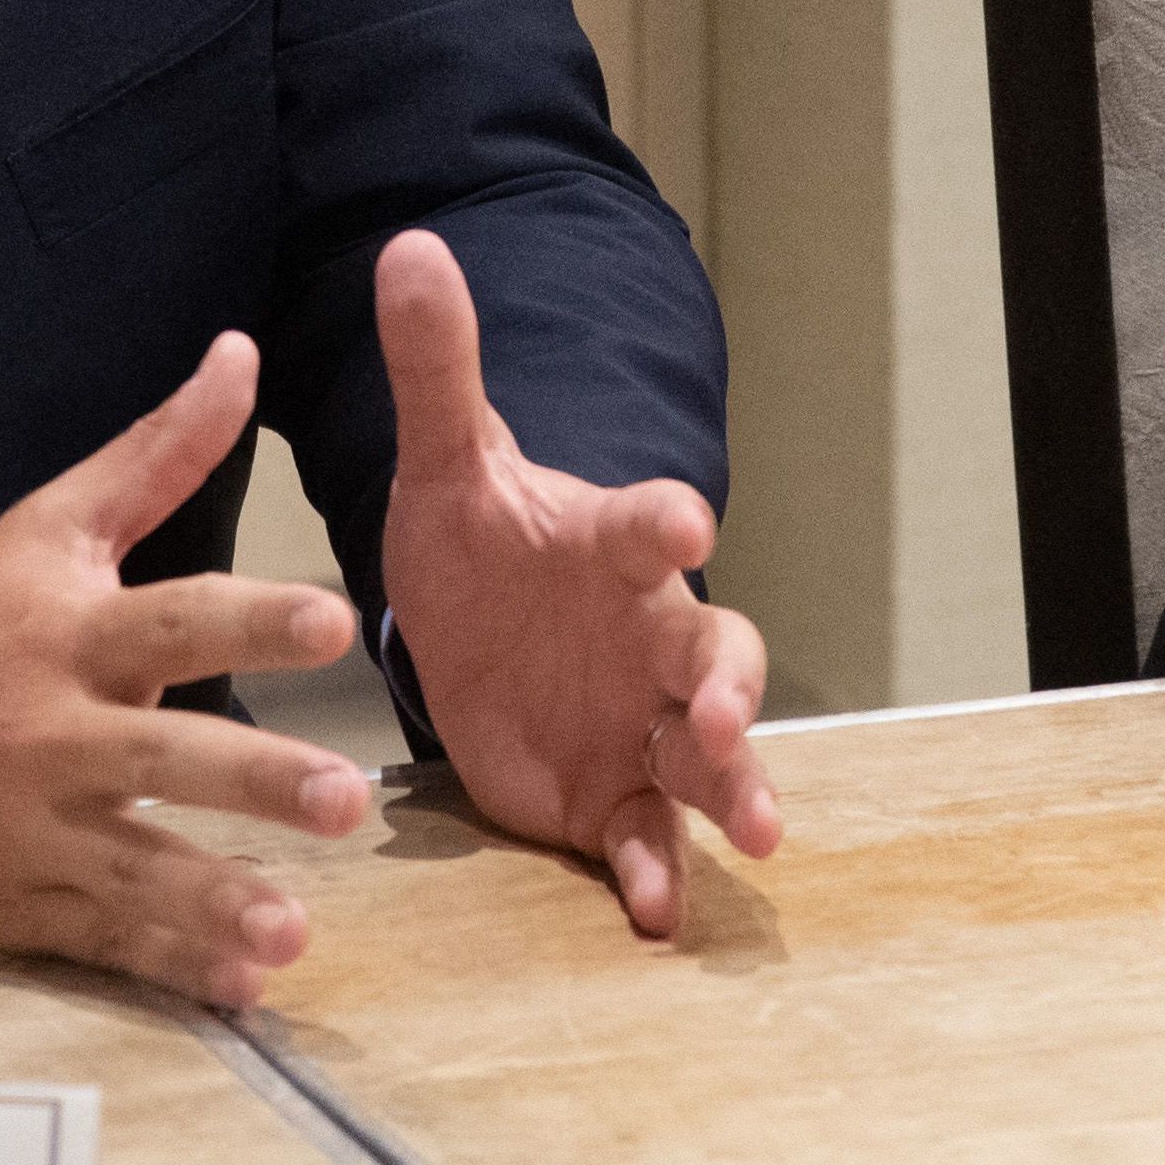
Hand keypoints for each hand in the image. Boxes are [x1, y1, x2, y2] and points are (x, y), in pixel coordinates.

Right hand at [0, 333, 377, 1005]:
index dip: (252, 622)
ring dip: (216, 904)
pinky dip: (170, 969)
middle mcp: (55, 737)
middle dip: (255, 784)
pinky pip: (104, 940)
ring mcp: (35, 832)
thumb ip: (160, 452)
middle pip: (164, 760)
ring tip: (297, 932)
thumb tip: (242, 350)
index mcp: (71, 635)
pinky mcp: (20, 904)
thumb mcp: (51, 526)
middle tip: (349, 802)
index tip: (334, 623)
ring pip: (136, 872)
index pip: (173, 620)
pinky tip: (243, 988)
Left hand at [372, 229, 782, 931]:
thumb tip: (410, 247)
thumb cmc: (484, 537)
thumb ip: (438, 366)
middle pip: (716, 654)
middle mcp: (646, 635)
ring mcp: (637, 720)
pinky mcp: (608, 793)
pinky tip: (657, 917)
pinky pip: (646, 836)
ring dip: (734, 788)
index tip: (678, 519)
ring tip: (753, 833)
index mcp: (607, 549)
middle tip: (728, 719)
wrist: (482, 622)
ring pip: (707, 756)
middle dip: (730, 687)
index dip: (662, 521)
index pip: (645, 526)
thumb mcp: (446, 460)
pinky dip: (657, 873)